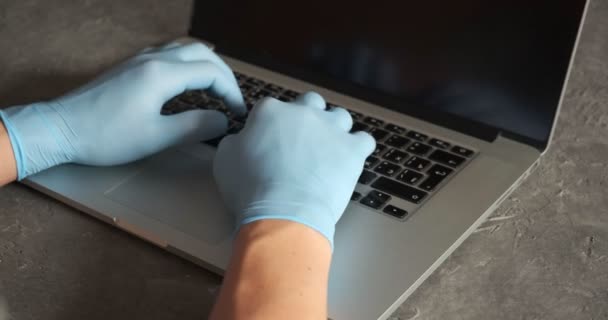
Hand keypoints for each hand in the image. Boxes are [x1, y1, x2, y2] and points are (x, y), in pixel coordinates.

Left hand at [0, 42, 244, 179]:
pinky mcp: (130, 66)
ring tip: (218, 90)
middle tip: (234, 100)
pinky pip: (170, 54)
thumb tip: (223, 122)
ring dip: (208, 66)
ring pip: (186, 50)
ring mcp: (140, 59)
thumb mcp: (155, 138)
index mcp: (162, 75)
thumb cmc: (106, 137)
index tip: (239, 114)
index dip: (232, 92)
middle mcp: (154, 59)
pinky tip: (188, 83)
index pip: (211, 74)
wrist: (60, 128)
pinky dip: (190, 65)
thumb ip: (194, 127)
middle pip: (203, 54)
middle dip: (225, 76)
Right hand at [213, 92, 374, 246]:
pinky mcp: (352, 149)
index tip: (271, 142)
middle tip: (301, 143)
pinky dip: (358, 148)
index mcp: (270, 111)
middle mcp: (302, 112)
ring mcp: (331, 128)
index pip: (272, 108)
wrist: (282, 211)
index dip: (272, 126)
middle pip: (310, 103)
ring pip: (339, 117)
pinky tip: (350, 159)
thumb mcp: (224, 160)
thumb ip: (235, 141)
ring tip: (328, 151)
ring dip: (335, 129)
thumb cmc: (250, 189)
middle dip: (307, 117)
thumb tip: (242, 139)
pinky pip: (364, 140)